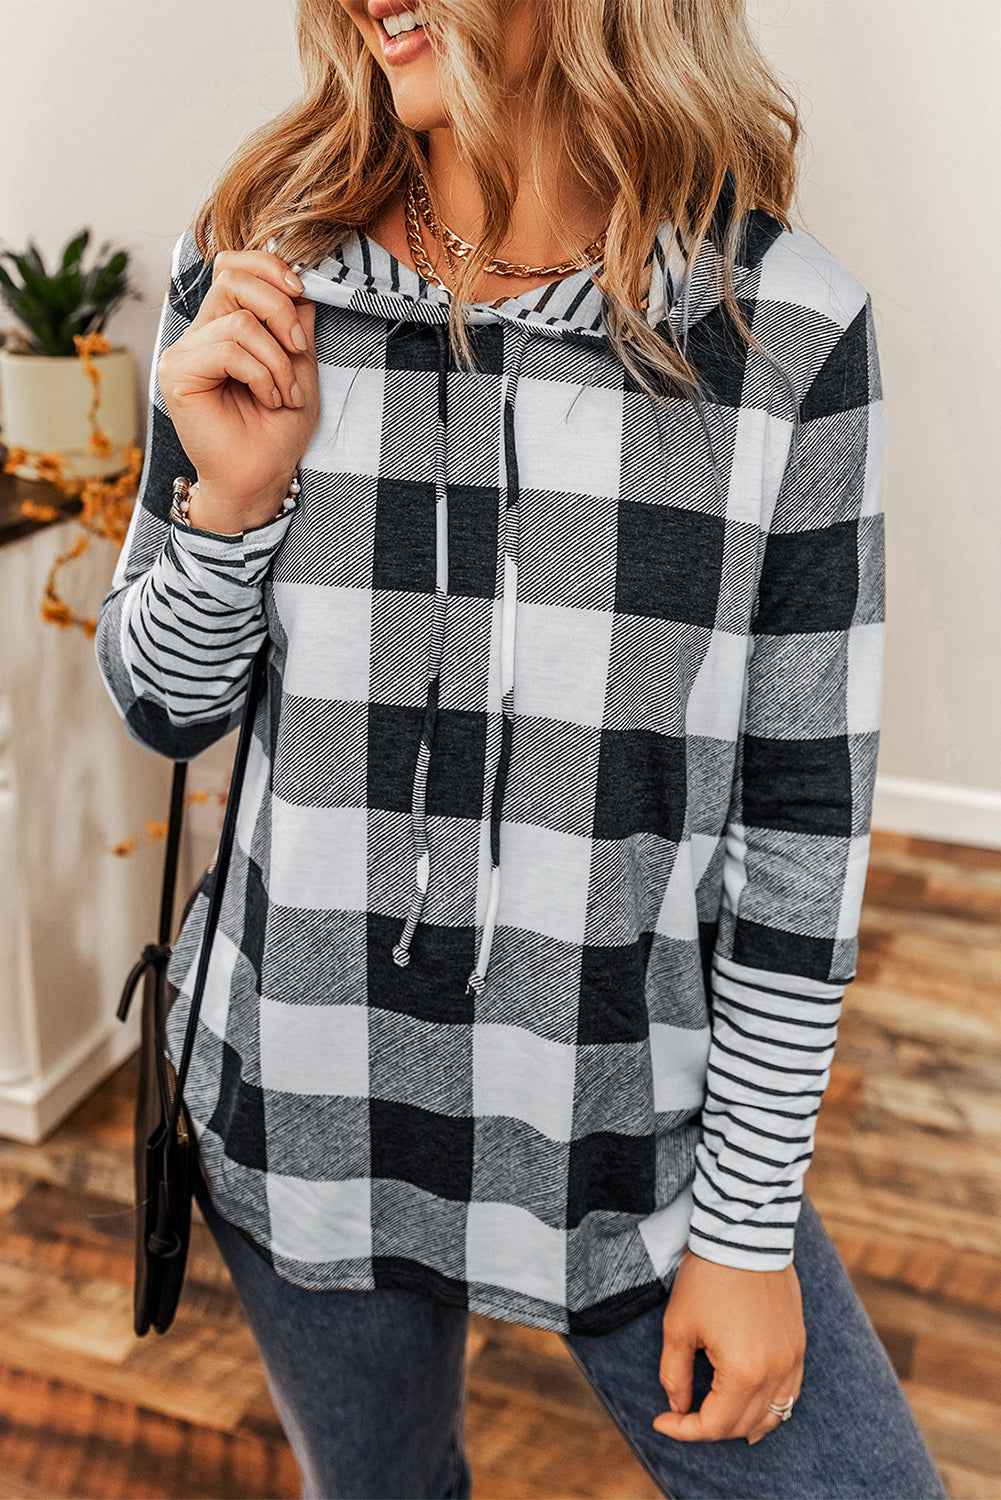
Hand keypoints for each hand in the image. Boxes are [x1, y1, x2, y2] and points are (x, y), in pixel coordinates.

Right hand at [156, 247, 320, 531]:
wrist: (261, 478)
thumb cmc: (277, 431)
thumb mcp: (300, 367)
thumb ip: (296, 324)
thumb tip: (301, 286)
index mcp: (224, 326)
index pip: (233, 267)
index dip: (269, 267)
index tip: (301, 293)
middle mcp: (200, 334)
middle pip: (233, 279)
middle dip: (279, 310)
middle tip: (298, 352)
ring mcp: (184, 352)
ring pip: (238, 320)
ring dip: (276, 359)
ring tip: (285, 394)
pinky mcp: (177, 373)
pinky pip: (228, 349)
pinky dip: (260, 373)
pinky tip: (268, 399)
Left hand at [652, 1249, 805, 1445]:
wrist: (744, 1236)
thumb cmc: (707, 1277)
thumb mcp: (678, 1326)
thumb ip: (675, 1374)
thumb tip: (677, 1406)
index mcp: (743, 1373)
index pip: (714, 1425)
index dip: (684, 1430)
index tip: (661, 1421)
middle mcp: (775, 1373)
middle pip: (743, 1425)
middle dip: (709, 1428)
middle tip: (682, 1414)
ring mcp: (792, 1360)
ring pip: (772, 1416)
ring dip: (742, 1423)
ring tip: (714, 1417)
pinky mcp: (799, 1345)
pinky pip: (790, 1394)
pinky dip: (770, 1407)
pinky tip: (750, 1404)